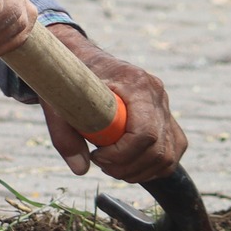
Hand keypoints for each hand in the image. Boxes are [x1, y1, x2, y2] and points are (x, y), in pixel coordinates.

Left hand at [39, 26, 187, 182]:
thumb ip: (65, 136)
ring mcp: (164, 107)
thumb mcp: (59, 102)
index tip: (96, 156)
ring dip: (138, 171)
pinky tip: (127, 165)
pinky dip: (151, 167)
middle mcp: (157, 95)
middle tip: (100, 163)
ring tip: (111, 165)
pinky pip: (171, 152)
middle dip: (127, 167)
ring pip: (167, 156)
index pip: (144, 133)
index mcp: (137, 84)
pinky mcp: (166, 119)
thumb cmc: (70, 77)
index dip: (121, 154)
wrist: (82, 59)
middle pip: (157, 149)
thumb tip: (80, 169)